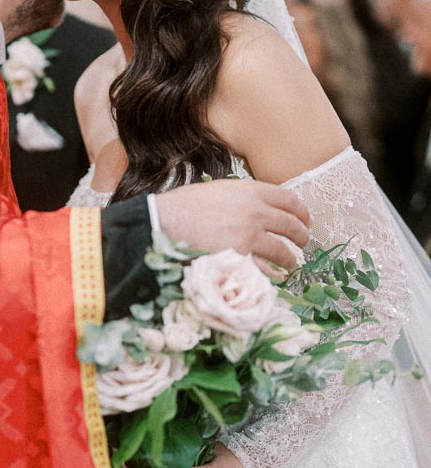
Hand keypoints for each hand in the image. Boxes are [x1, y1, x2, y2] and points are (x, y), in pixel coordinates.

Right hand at [157, 179, 309, 271]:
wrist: (162, 223)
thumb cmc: (182, 207)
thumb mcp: (216, 190)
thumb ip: (241, 198)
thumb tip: (257, 208)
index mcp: (250, 191)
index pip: (289, 199)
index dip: (301, 211)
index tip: (305, 220)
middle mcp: (255, 212)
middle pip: (291, 225)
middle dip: (301, 236)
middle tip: (303, 242)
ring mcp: (249, 237)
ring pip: (283, 251)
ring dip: (290, 259)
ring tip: (290, 264)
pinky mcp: (240, 259)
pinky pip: (266, 270)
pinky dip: (273, 275)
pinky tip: (275, 277)